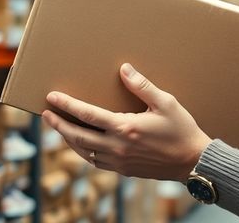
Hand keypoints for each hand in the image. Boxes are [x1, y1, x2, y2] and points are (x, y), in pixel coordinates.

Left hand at [42, 63, 211, 182]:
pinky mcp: (124, 171)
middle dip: (59, 124)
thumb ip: (142, 86)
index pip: (87, 115)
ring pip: (84, 151)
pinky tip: (81, 145)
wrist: (193, 162)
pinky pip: (96, 162)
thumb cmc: (182, 130)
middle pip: (78, 136)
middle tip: (45, 114)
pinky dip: (84, 152)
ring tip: (58, 128)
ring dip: (68, 139)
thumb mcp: (165, 102)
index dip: (66, 105)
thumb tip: (123, 69)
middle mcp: (118, 147)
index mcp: (125, 128)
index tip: (52, 97)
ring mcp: (119, 161)